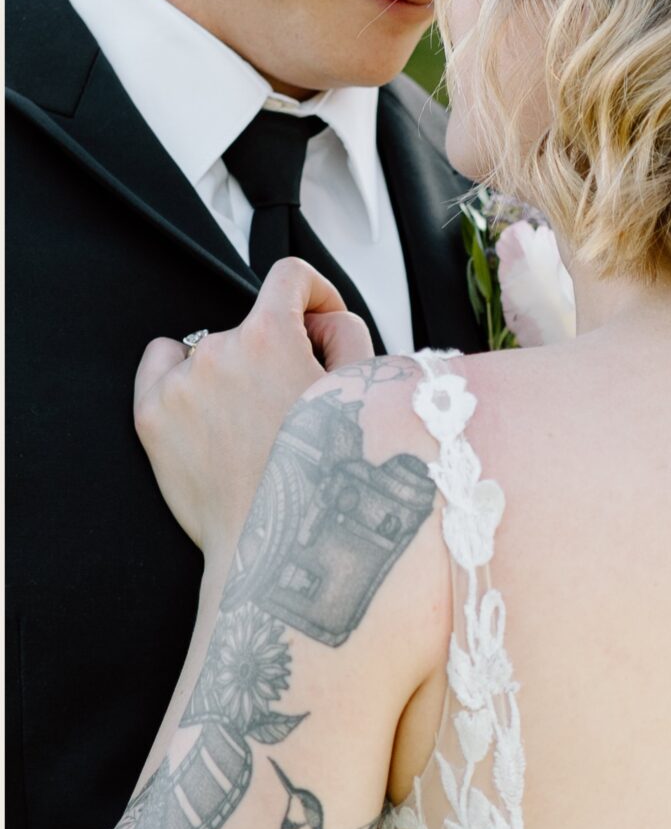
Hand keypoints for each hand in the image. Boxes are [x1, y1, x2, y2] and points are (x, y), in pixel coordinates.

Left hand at [134, 258, 373, 566]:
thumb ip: (346, 336)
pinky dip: (179, 377)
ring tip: (252, 429)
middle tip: (294, 407)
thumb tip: (321, 319)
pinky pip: (160, 364)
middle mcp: (218, 351)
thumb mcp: (360, 397)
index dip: (314, 293)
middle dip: (276, 356)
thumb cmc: (324, 485)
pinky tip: (206, 413)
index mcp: (271, 338)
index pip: (290, 277)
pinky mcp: (152, 417)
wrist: (278, 551)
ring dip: (232, 375)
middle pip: (251, 327)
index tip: (317, 317)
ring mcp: (180, 384)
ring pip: (209, 351)